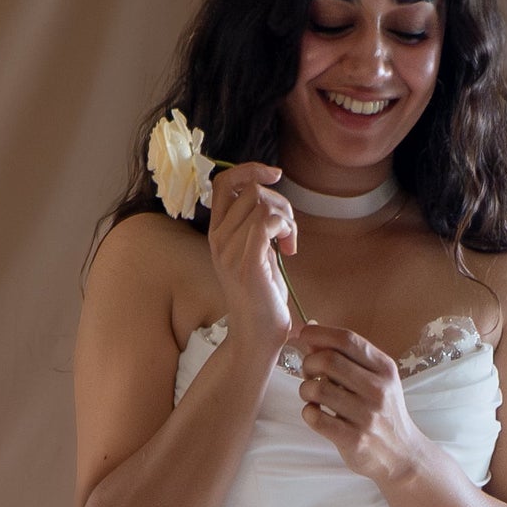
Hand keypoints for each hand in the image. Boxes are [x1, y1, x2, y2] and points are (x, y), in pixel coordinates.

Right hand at [207, 163, 297, 362]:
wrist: (257, 336)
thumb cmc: (262, 298)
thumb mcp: (256, 253)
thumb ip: (256, 226)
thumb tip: (272, 199)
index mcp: (217, 233)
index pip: (223, 182)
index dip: (249, 169)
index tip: (275, 175)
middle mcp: (218, 238)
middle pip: (251, 189)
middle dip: (280, 202)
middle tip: (289, 232)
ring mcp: (230, 250)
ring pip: (262, 202)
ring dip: (286, 217)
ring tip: (290, 242)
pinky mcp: (247, 261)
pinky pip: (268, 220)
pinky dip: (286, 227)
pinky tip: (290, 249)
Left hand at [296, 326, 423, 483]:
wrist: (401, 455)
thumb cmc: (382, 412)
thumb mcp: (375, 380)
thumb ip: (346, 357)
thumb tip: (310, 332)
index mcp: (384, 369)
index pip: (347, 339)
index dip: (319, 333)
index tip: (304, 335)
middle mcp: (378, 390)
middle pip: (328, 360)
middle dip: (309, 363)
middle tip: (309, 373)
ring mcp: (367, 416)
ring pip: (318, 389)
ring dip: (306, 389)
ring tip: (312, 395)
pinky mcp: (354, 440)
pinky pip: (316, 418)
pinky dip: (308, 412)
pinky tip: (315, 414)